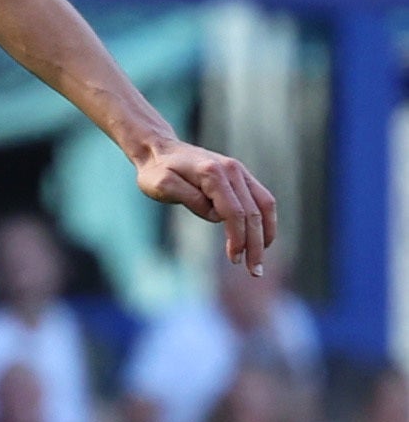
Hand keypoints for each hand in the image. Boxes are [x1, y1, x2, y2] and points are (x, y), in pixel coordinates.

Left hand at [134, 140, 276, 270]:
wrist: (159, 150)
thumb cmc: (156, 171)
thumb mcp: (161, 186)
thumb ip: (189, 199)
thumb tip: (217, 215)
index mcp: (213, 173)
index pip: (234, 212)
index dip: (237, 238)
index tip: (234, 260)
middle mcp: (232, 170)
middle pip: (253, 212)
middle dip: (255, 244)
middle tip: (254, 271)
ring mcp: (240, 172)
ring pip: (264, 205)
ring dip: (266, 234)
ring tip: (260, 259)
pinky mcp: (242, 176)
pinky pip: (263, 199)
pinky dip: (267, 220)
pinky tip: (263, 239)